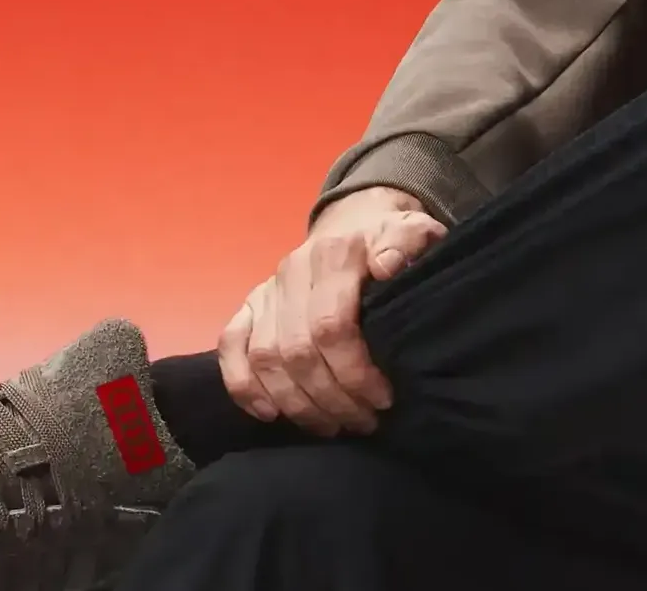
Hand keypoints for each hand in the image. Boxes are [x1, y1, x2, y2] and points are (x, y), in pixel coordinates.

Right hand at [218, 186, 446, 434]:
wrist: (357, 220)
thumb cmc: (391, 238)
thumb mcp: (414, 231)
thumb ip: (408, 242)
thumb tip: (387, 266)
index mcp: (336, 254)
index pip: (333, 325)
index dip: (354, 371)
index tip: (382, 399)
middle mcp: (294, 271)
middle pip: (299, 350)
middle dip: (330, 398)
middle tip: (361, 422)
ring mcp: (267, 289)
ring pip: (266, 358)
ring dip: (296, 403)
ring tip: (330, 426)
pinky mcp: (248, 304)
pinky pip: (231, 347)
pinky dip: (244, 385)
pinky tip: (270, 414)